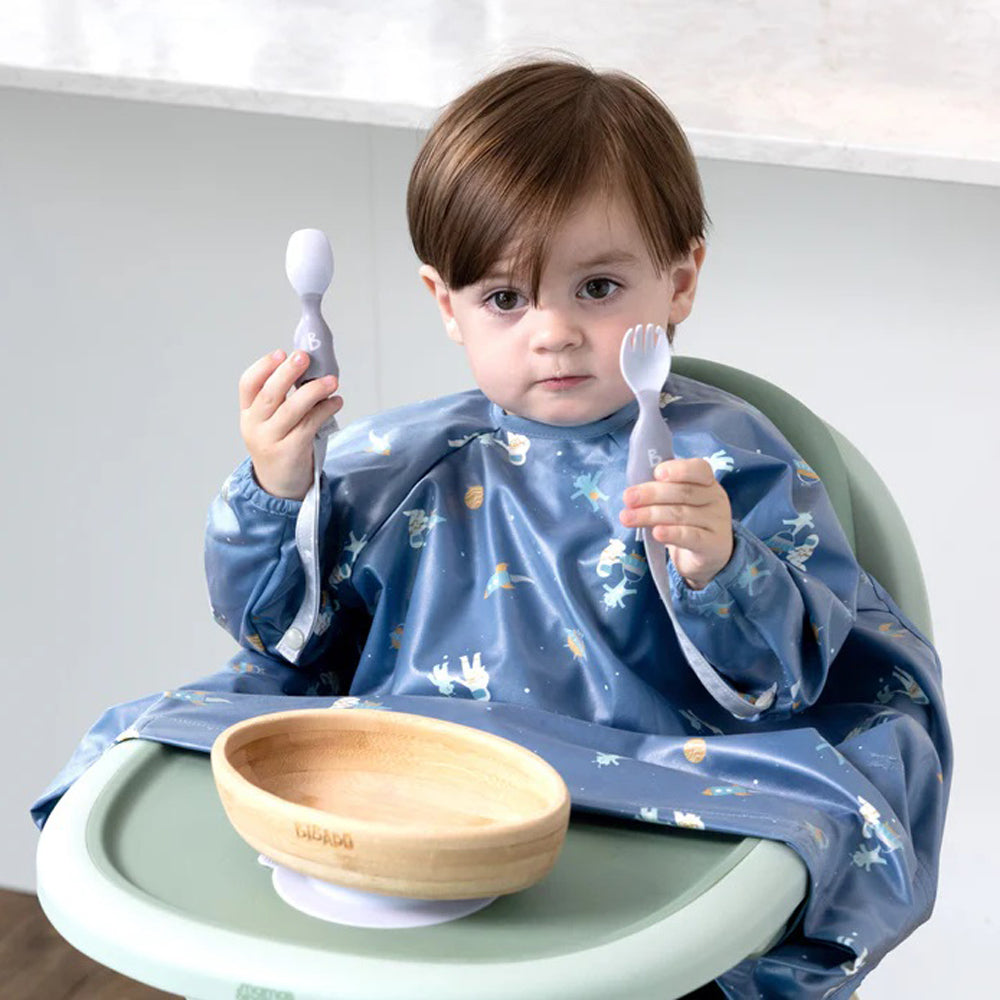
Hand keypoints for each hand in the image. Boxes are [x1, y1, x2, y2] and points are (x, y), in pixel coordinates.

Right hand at [238, 349, 342, 499]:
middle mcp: (255, 426)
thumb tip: (311, 369)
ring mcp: (270, 440)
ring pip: (291, 410)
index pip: (247, 384)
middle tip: (304, 357)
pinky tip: (336, 402)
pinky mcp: (289, 452)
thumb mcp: (272, 423)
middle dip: (288, 373)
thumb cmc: (280, 446)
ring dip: (313, 391)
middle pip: (269, 394)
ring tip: (332, 381)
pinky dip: (324, 411)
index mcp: (248, 413)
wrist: (279, 486)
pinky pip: (309, 425)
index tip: (281, 353)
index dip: (263, 367)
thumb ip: (283, 400)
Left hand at [619, 458, 733, 589]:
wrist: (706, 555)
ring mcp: (717, 522)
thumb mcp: (676, 502)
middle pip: (683, 492)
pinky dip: (672, 534)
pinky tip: (656, 533)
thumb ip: (661, 492)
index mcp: (706, 481)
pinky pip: (691, 537)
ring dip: (650, 515)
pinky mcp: (713, 545)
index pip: (699, 469)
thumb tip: (632, 493)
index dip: (678, 469)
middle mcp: (715, 499)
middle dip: (651, 494)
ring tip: (627, 518)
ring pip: (681, 514)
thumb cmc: (686, 521)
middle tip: (628, 498)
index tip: (656, 473)